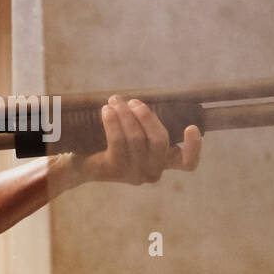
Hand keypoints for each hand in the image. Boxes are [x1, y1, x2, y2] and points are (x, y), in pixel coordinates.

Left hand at [74, 95, 202, 184]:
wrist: (80, 163)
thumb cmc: (112, 143)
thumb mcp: (135, 134)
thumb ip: (145, 122)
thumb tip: (144, 99)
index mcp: (164, 162)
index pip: (187, 163)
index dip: (194, 147)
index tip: (191, 127)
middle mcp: (153, 171)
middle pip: (160, 140)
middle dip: (147, 115)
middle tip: (133, 101)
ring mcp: (134, 174)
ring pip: (136, 138)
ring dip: (125, 113)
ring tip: (115, 100)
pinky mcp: (115, 170)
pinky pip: (117, 141)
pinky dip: (113, 121)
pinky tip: (107, 110)